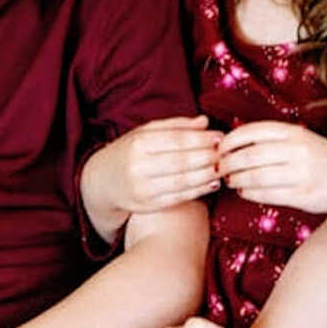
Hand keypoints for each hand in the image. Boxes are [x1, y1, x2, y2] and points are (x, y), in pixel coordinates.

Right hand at [82, 115, 221, 233]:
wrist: (101, 181)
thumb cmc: (130, 151)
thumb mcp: (146, 132)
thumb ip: (176, 125)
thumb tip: (205, 121)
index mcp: (139, 143)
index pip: (176, 140)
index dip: (200, 139)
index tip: (219, 137)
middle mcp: (138, 166)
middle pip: (181, 161)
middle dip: (207, 157)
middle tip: (225, 153)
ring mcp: (142, 188)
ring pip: (181, 181)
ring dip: (206, 175)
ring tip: (222, 168)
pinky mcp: (146, 206)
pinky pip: (177, 198)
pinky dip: (197, 191)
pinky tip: (212, 183)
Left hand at [217, 120, 326, 215]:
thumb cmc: (318, 157)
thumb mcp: (299, 138)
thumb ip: (272, 138)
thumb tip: (231, 142)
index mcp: (293, 131)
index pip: (252, 132)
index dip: (230, 141)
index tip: (219, 148)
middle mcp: (297, 150)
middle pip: (250, 156)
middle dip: (228, 163)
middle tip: (218, 168)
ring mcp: (301, 173)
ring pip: (256, 178)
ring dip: (237, 180)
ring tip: (230, 180)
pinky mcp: (303, 196)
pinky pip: (267, 195)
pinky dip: (249, 194)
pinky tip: (244, 192)